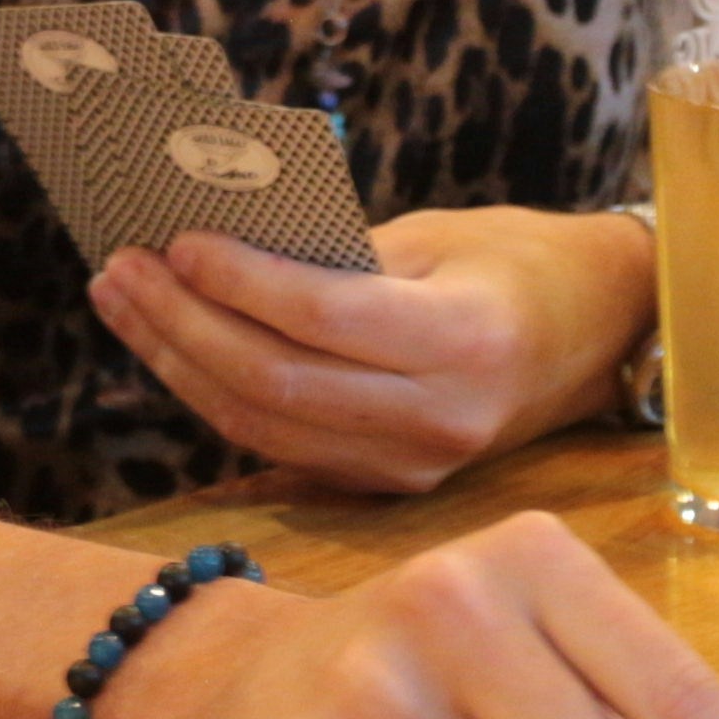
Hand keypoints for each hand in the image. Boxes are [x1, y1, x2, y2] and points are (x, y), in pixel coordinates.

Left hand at [87, 207, 650, 493]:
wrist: (597, 335)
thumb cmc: (514, 261)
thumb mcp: (435, 235)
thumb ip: (335, 252)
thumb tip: (213, 246)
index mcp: (466, 341)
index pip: (326, 319)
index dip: (241, 283)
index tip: (177, 242)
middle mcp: (439, 418)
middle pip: (278, 382)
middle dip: (184, 324)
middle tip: (121, 267)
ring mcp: (413, 464)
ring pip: (264, 424)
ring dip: (179, 361)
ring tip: (123, 299)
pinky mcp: (389, 483)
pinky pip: (280, 442)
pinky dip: (215, 393)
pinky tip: (170, 343)